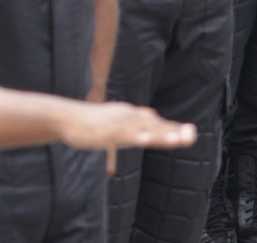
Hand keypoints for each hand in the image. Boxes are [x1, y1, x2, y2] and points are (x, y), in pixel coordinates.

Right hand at [57, 101, 197, 150]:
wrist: (64, 116)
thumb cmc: (89, 123)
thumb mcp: (115, 125)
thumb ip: (133, 128)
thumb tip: (149, 128)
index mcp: (130, 116)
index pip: (155, 123)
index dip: (172, 128)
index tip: (189, 133)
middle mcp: (127, 117)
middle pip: (154, 125)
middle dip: (173, 131)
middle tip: (192, 135)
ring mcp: (118, 124)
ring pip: (144, 130)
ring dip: (162, 134)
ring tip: (179, 139)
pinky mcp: (106, 131)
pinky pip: (124, 135)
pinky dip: (136, 136)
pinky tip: (146, 139)